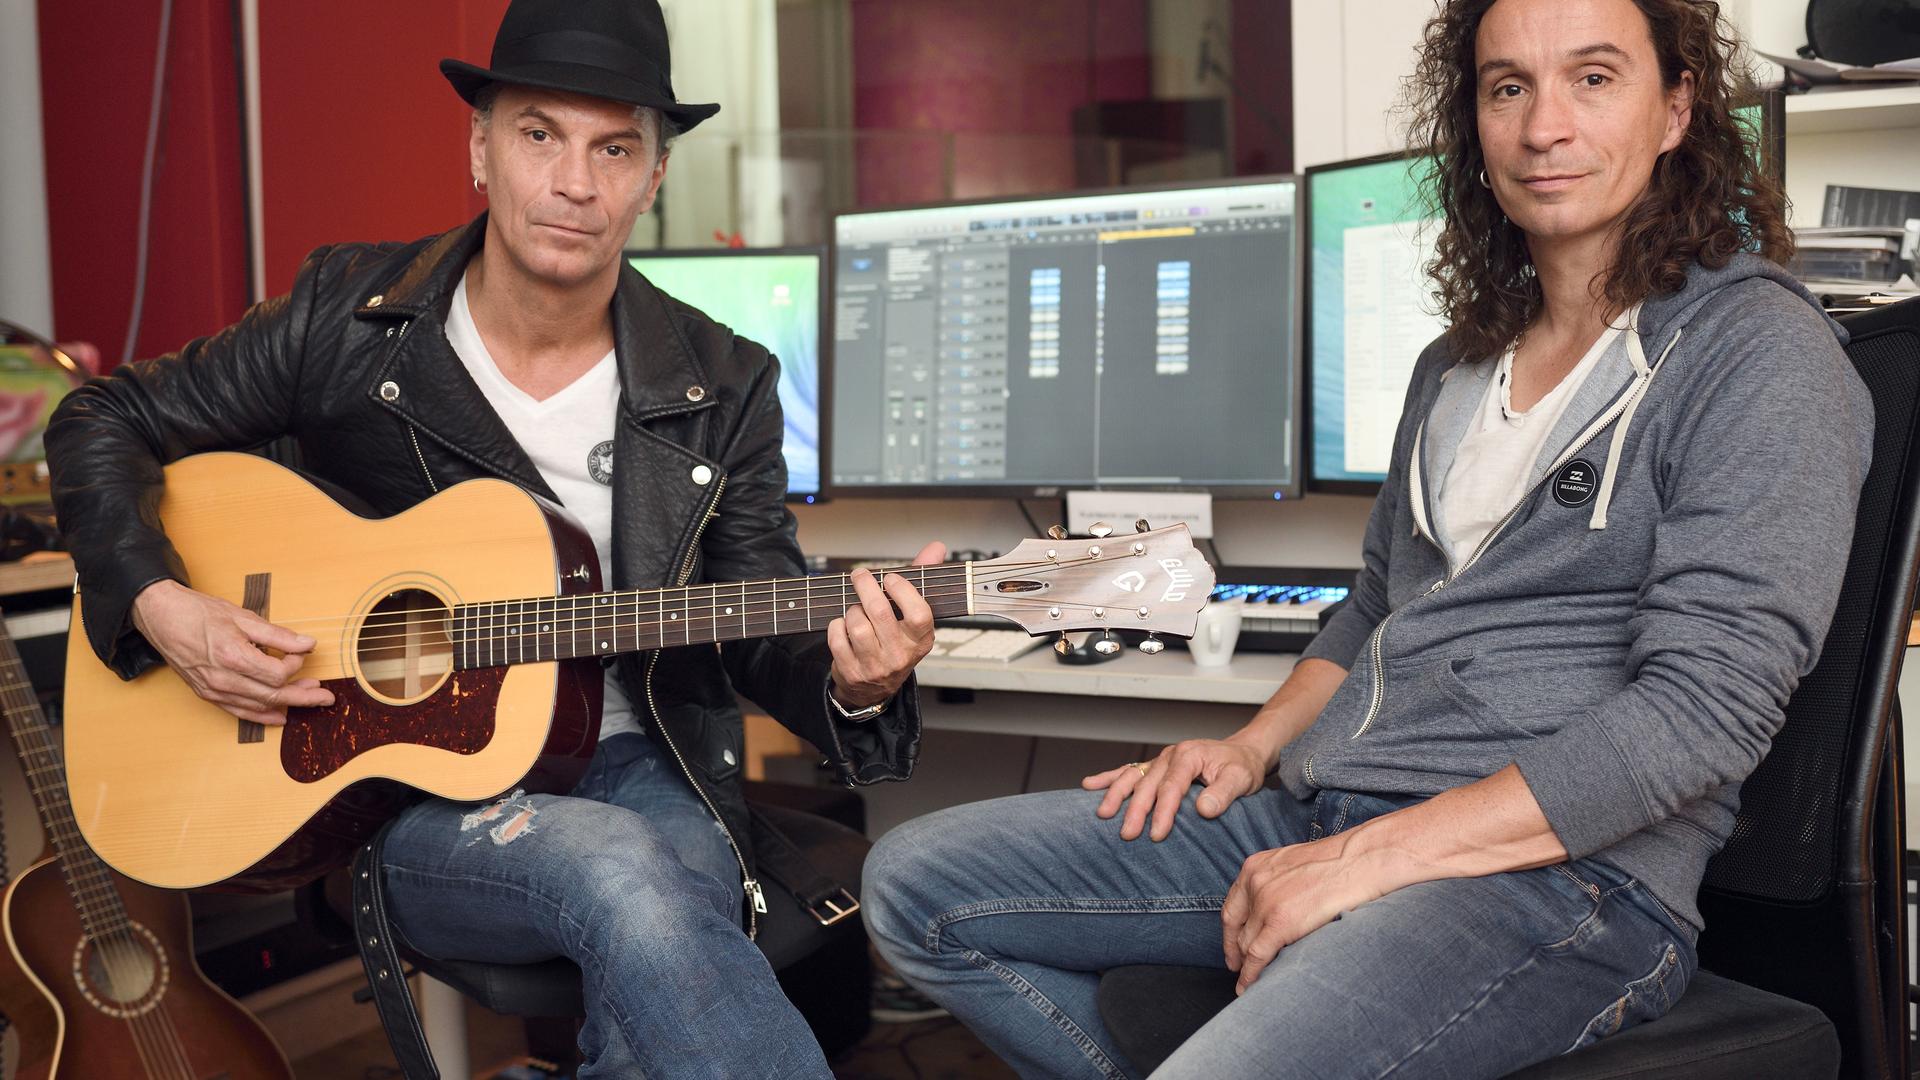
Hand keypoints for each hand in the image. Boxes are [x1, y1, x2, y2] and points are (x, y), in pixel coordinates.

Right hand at [131, 579, 335, 725]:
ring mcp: (214, 690)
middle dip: (304, 697)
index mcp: (233, 657)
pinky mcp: (207, 694)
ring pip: (258, 706)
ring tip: (309, 698)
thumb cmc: (199, 613)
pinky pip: (239, 711)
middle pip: (273, 696)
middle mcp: (223, 679)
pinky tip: (279, 717)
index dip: (296, 665)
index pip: (278, 673)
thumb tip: (307, 644)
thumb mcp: (243, 616)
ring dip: (287, 705)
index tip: (301, 652)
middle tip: (327, 697)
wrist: (161, 617)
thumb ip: (278, 635)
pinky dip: (261, 716)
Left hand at [826, 541, 943, 709]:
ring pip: (856, 625)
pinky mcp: (852, 672)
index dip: (902, 591)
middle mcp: (901, 655)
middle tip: (860, 575)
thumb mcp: (913, 616)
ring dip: (851, 610)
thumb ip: (921, 579)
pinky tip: (843, 625)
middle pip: (879, 613)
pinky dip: (836, 626)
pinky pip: (837, 639)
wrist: (875, 688)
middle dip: (865, 587)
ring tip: (856, 610)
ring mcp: (876, 666)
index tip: (890, 578)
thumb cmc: (895, 642)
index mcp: (922, 639)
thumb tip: (937, 547)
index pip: (919, 614)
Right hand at [1083, 737, 1268, 841]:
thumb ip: (1223, 794)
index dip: (1163, 811)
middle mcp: (1171, 755)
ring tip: (1103, 814)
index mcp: (1189, 756)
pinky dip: (1109, 778)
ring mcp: (1161, 759)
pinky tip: (1090, 785)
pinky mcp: (1157, 766)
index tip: (1157, 834)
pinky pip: (1129, 770)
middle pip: (1147, 784)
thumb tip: (1202, 809)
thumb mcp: (1241, 779)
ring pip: (1132, 776)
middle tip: (1127, 834)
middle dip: (1135, 810)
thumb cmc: (1242, 767)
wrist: (1243, 752)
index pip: (1171, 787)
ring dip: (1116, 795)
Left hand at [1220, 831, 1393, 994]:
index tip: (1233, 948)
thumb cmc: (1338, 862)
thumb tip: (1274, 909)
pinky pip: (1257, 956)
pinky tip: (1249, 986)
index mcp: (1254, 867)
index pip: (1233, 907)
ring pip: (1246, 944)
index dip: (1230, 932)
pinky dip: (1250, 975)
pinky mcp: (1280, 923)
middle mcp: (1254, 884)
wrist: (1361, 861)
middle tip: (1239, 968)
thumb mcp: (1293, 864)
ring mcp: (1265, 903)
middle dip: (1236, 951)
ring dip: (1246, 966)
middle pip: (1237, 928)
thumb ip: (1276, 883)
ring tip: (1249, 982)